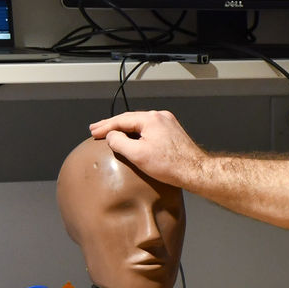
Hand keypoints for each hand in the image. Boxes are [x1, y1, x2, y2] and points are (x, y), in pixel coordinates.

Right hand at [87, 110, 205, 188]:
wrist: (195, 171)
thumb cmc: (170, 165)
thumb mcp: (137, 155)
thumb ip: (120, 142)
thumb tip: (111, 136)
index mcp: (151, 119)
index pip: (121, 120)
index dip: (105, 126)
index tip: (93, 132)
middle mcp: (160, 116)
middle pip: (130, 119)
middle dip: (112, 124)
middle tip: (96, 129)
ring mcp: (167, 123)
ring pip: (140, 123)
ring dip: (124, 128)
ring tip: (111, 132)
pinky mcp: (172, 131)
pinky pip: (149, 128)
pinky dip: (136, 131)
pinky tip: (131, 136)